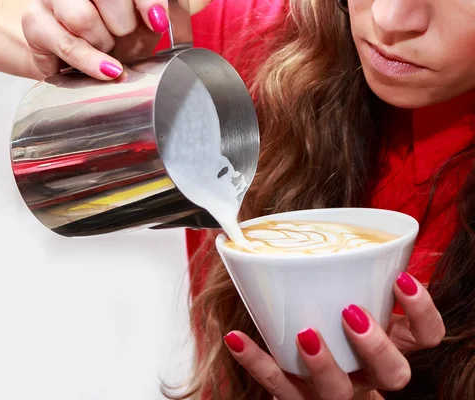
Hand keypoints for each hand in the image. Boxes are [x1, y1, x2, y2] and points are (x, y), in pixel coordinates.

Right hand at [21, 0, 211, 77]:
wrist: (72, 59)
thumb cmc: (114, 36)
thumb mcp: (145, 20)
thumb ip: (165, 9)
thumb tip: (200, 0)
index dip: (148, 2)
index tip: (159, 24)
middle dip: (124, 26)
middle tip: (125, 39)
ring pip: (82, 17)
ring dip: (104, 44)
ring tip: (109, 53)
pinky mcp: (35, 23)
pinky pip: (67, 45)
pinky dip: (91, 62)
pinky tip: (109, 69)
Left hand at [223, 272, 444, 399]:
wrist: (316, 384)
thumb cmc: (338, 333)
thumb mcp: (356, 304)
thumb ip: (352, 276)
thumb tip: (325, 224)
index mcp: (391, 345)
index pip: (426, 336)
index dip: (422, 312)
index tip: (401, 278)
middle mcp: (368, 373)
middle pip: (392, 372)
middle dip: (375, 345)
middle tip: (351, 313)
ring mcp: (334, 390)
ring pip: (336, 390)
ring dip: (322, 362)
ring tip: (305, 332)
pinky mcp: (296, 397)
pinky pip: (276, 384)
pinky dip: (255, 361)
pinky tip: (236, 337)